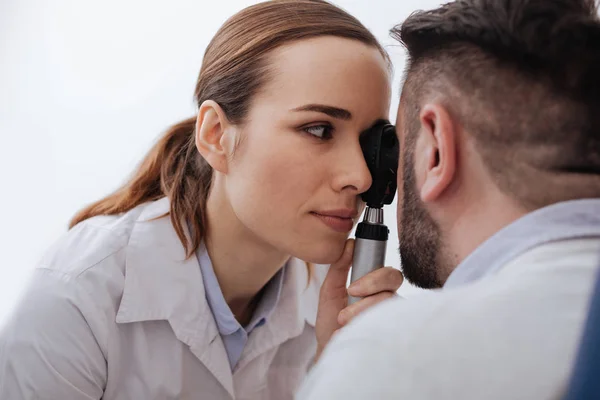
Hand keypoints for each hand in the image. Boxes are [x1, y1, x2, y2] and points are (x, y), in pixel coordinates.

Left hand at [314, 239, 402, 360]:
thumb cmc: (332, 325)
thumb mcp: (330, 291)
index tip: (352, 286)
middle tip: (351, 296)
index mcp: (375, 288)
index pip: (387, 272)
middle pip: (395, 279)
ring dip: (363, 309)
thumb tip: (349, 243)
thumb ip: (339, 267)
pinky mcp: (396, 332)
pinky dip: (371, 324)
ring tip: (344, 321)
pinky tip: (357, 331)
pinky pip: (392, 321)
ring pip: (390, 300)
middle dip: (371, 286)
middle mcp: (388, 300)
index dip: (373, 275)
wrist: (330, 354)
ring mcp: (394, 316)